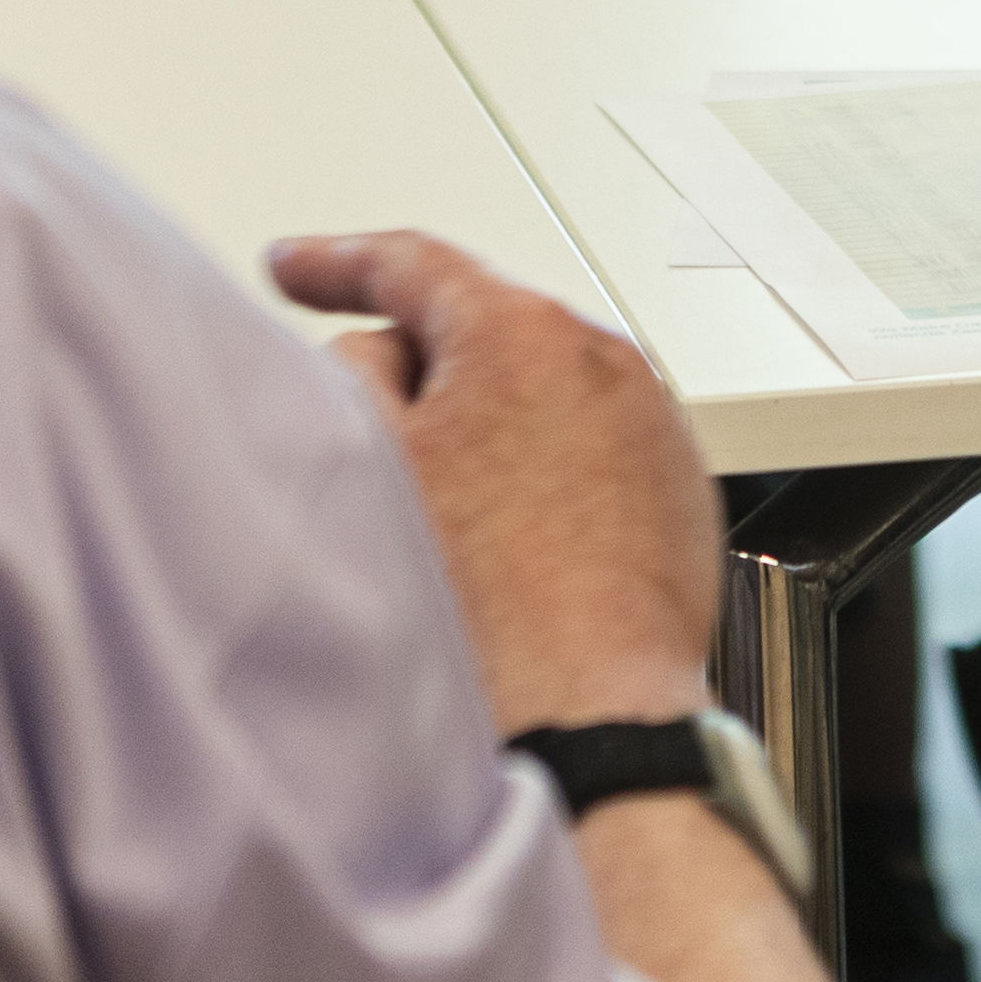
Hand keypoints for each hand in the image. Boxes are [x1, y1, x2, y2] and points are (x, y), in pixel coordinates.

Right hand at [270, 232, 719, 731]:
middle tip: (371, 421)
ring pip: (539, 394)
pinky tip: (510, 545)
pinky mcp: (680, 490)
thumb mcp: (368, 461)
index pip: (412, 265)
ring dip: (489, 424)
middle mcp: (606, 363)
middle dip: (425, 365)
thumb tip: (372, 348)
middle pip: (484, 331)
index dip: (337, 264)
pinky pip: (590, 452)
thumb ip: (351, 369)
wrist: (584, 718)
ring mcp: (654, 426)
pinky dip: (544, 472)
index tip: (301, 268)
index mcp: (522, 334)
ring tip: (449, 517)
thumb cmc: (482, 610)